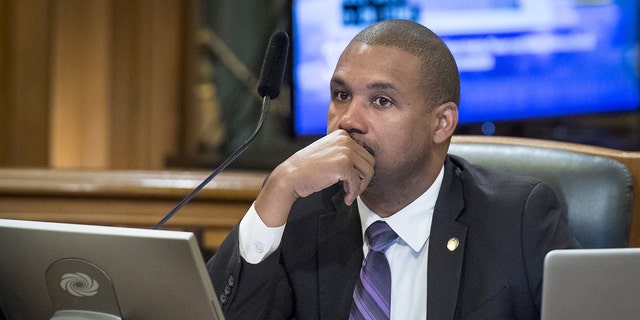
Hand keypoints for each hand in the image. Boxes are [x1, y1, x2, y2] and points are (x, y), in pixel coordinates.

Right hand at [254, 130, 375, 226]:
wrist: (290, 176)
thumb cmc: (307, 169)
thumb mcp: (328, 153)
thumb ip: (345, 154)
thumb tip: (366, 167)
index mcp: (342, 135)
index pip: (365, 153)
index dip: (361, 170)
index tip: (352, 181)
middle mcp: (345, 139)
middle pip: (370, 162)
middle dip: (364, 179)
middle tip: (352, 189)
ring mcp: (344, 150)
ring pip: (368, 172)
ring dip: (360, 187)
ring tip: (349, 193)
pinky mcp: (343, 164)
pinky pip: (357, 182)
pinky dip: (353, 193)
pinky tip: (346, 198)